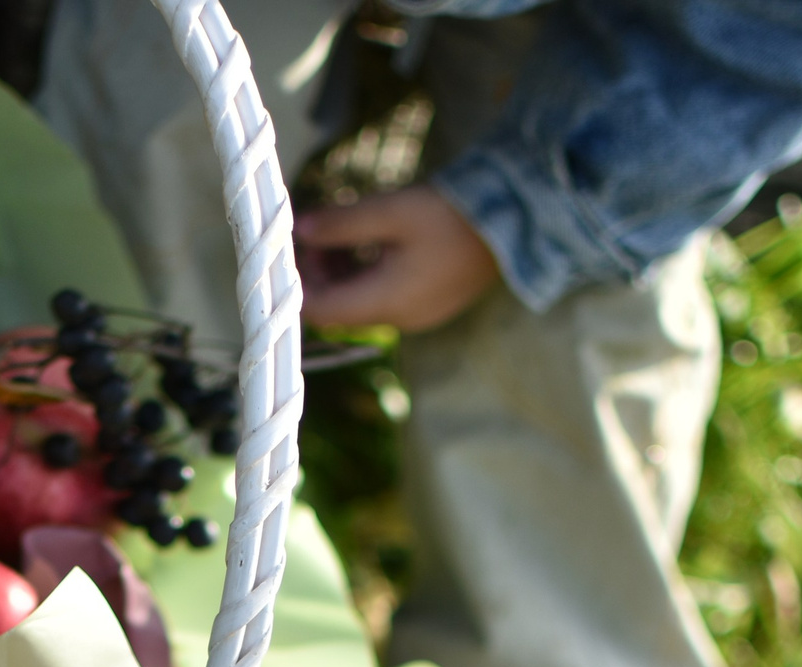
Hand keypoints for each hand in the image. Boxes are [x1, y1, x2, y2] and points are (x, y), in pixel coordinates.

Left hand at [295, 186, 500, 332]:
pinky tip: (365, 241)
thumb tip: (299, 229)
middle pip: (341, 309)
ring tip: (335, 231)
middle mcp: (401, 319)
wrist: (515, 219)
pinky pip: (385, 295)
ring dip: (341, 273)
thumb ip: (341, 224)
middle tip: (311, 232)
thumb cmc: (451, 214)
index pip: (323, 312)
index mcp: (387, 304)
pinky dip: (366, 273)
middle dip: (318, 275)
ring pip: (362, 302)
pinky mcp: (430, 301)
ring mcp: (418, 313)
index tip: (287, 252)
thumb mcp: (390, 212)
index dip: (297, 286)